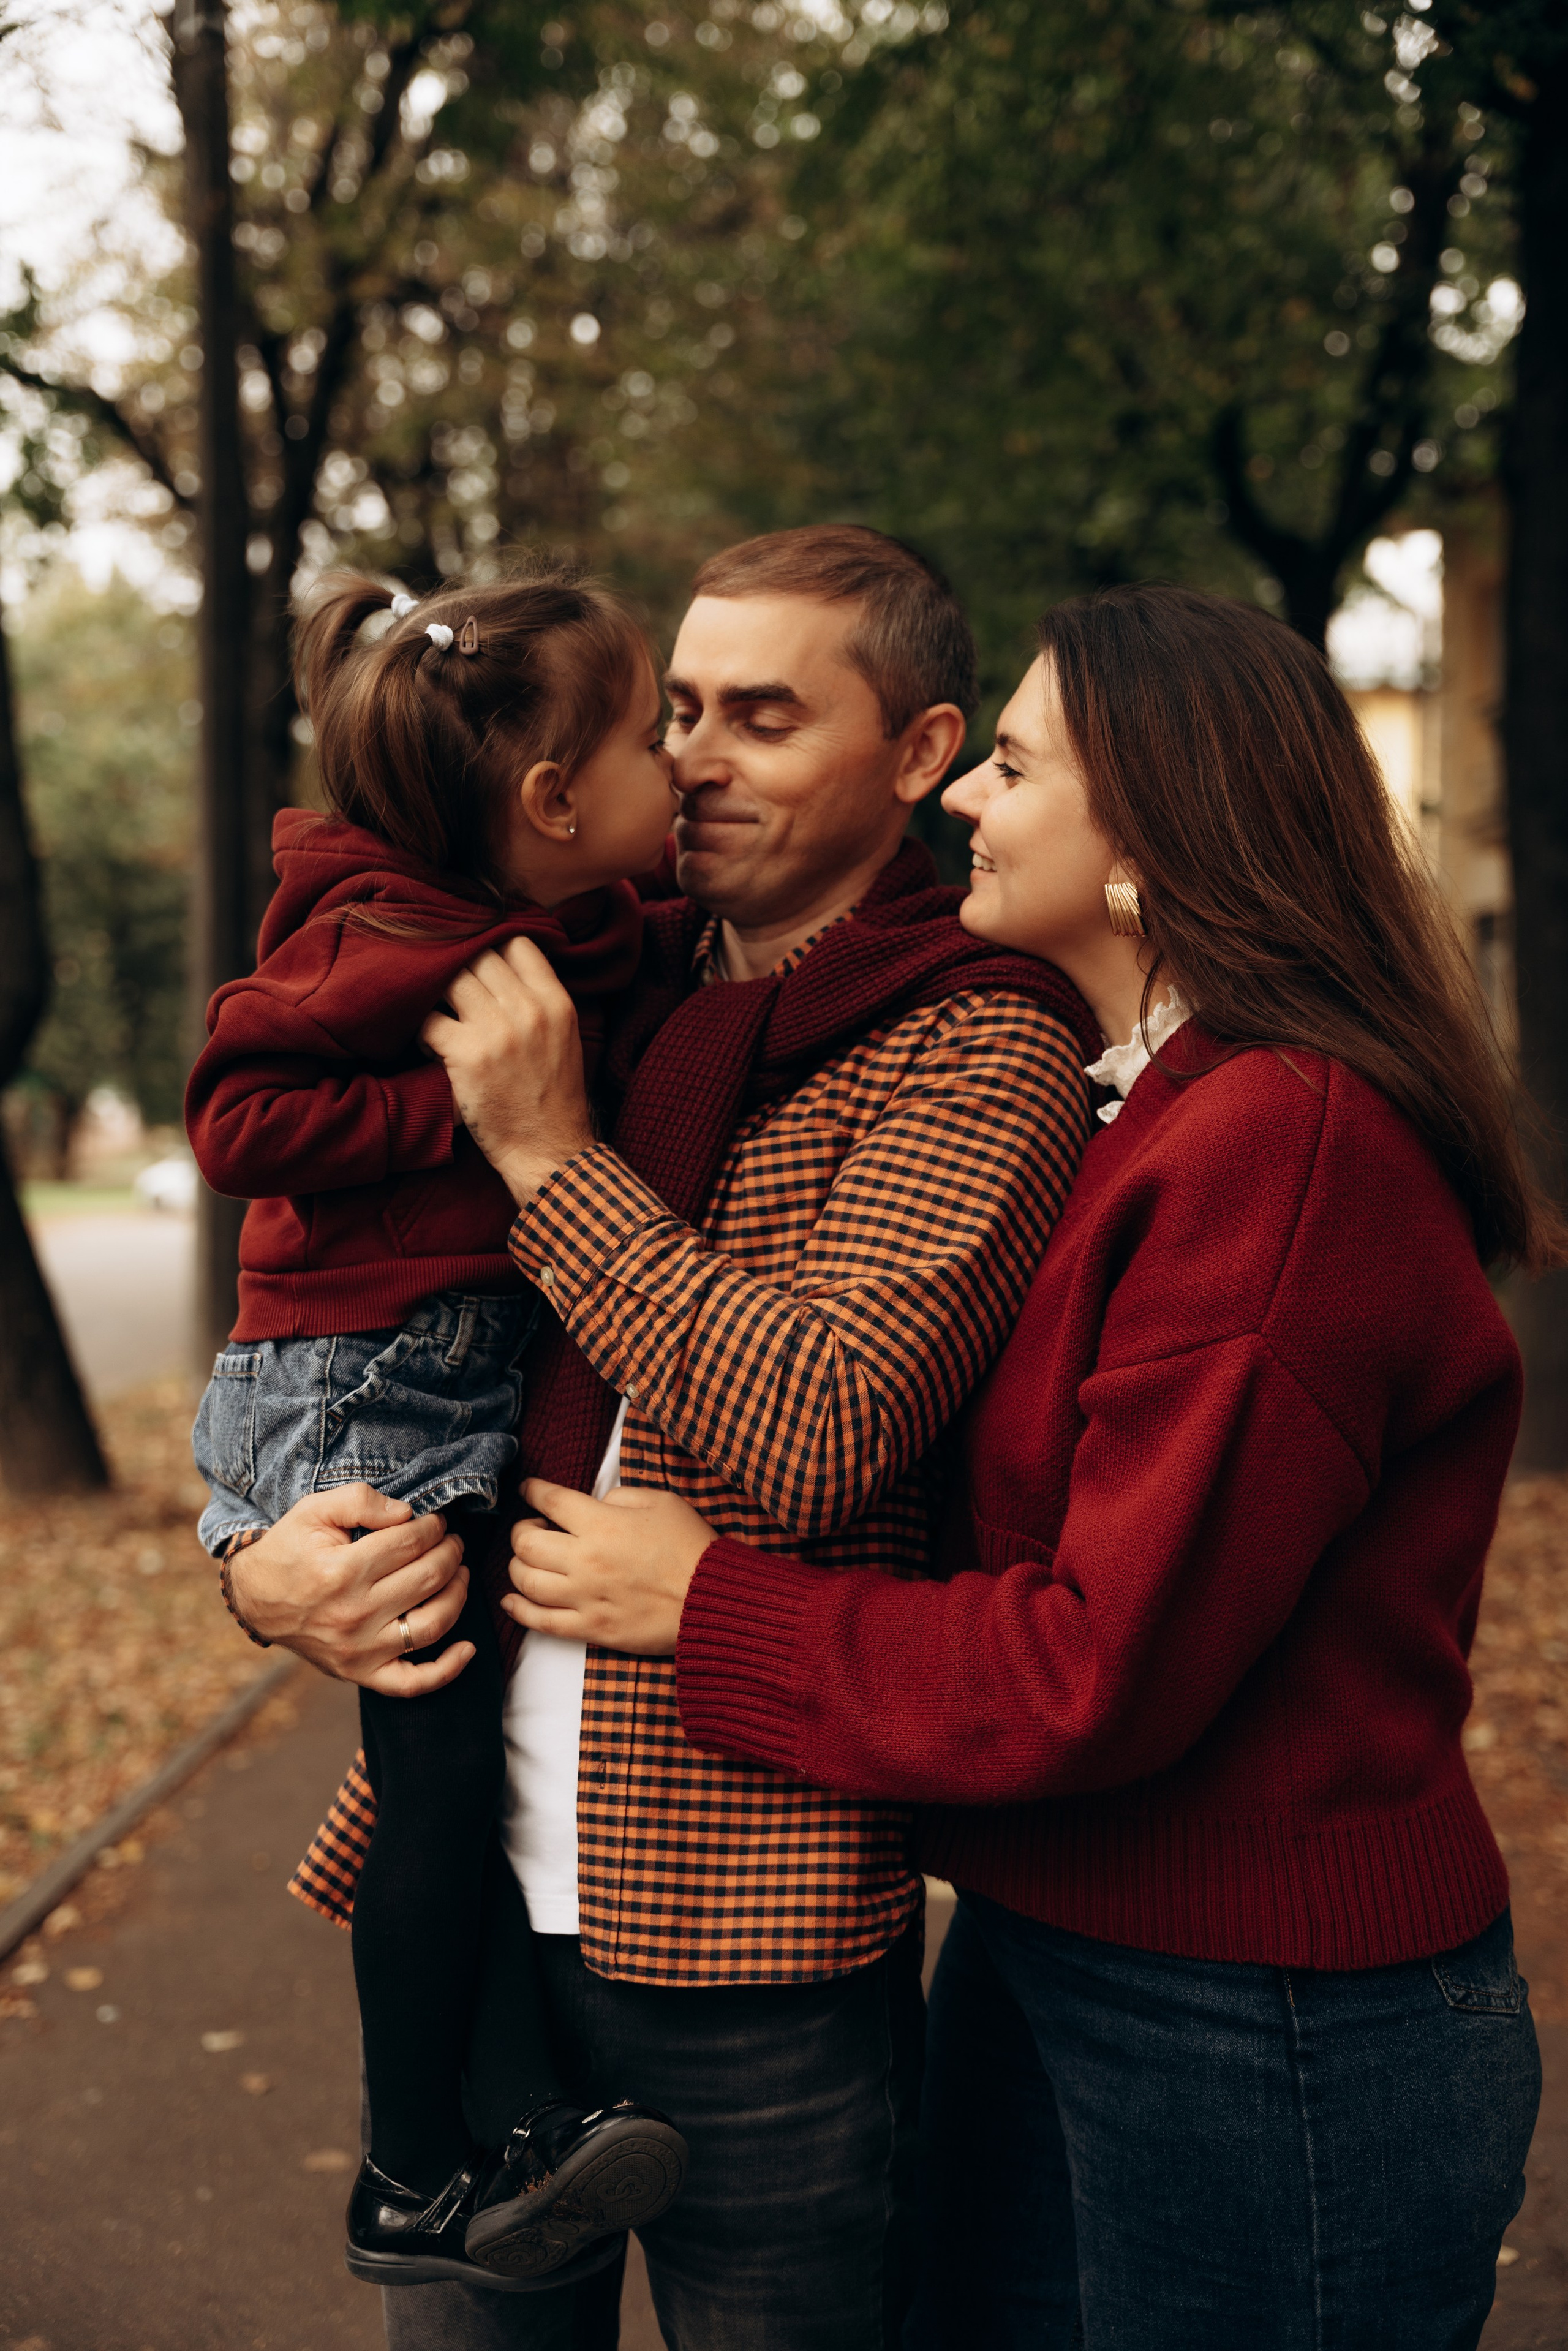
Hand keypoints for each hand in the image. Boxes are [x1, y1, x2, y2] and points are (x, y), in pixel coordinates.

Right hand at [226, 1484, 473, 1694]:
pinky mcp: (360, 1673)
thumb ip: (360, 1500)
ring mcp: (359, 1650)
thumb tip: (407, 1514)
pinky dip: (447, 1670)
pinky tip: (468, 1648)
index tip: (437, 1522)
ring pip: (432, 1624)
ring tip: (460, 1573)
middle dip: (450, 1553)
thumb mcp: (314, 1510)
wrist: (255, 1599)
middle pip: (428, 1579)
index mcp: (342, 1572)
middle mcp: (354, 1615)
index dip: (433, 1527)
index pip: (410, 1544)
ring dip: (458, 1595)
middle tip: (452, 1541)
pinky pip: (412, 1683)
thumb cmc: (290, 1550)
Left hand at [419, 935, 593, 1204]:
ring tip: (438, 1013)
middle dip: (459, 967)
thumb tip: (504, 966)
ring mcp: (497, 1031)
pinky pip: (428, 1020)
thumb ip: (540, 1001)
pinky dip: (422, 1030)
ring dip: (436, 993)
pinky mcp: (466, 1055)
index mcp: (556, 1002)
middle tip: (447, 985)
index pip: (517, 943)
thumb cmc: (554, 1099)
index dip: (492, 946)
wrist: (549, 1150)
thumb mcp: (565, 1039)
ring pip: (452, 979)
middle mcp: (528, 1009)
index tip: (476, 958)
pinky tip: (429, 1045)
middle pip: (480, 955)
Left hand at [504, 1479, 716, 1652]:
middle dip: (521, 1530)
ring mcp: (585, 1597)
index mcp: (602, 1523)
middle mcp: (585, 1559)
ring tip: (528, 1561)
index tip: (528, 1490)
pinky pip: (541, 1622)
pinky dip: (518, 1610)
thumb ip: (621, 1495)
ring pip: (525, 1581)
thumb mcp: (662, 1501)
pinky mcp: (591, 1629)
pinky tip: (512, 1600)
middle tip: (533, 1528)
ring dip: (517, 1567)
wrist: (713, 1599)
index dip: (532, 1491)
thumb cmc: (691, 1546)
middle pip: (525, 1543)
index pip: (549, 1500)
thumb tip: (597, 1502)